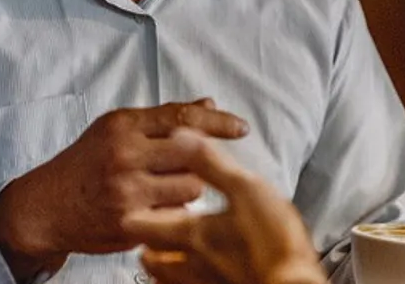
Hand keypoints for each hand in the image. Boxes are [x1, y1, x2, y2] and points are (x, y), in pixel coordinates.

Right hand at [0, 100, 249, 279]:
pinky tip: (155, 209)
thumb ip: (162, 119)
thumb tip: (208, 104)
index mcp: (122, 125)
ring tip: (166, 189)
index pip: (182, 116)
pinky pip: (175, 217)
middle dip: (202, 160)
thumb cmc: (85, 164)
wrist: (46, 206)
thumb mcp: (115, 130)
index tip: (240, 127)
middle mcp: (124, 155)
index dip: (218, 121)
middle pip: (193, 153)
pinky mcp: (129, 224)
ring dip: (189, 189)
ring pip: (190, 188)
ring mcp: (127, 191)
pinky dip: (174, 213)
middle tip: (193, 166)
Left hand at [122, 129, 326, 283]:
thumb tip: (180, 135)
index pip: (143, 226)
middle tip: (148, 228)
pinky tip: (191, 274)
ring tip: (166, 252)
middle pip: (151, 258)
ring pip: (164, 279)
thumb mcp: (246, 189)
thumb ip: (210, 163)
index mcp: (192, 233)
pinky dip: (179, 282)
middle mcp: (189, 264)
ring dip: (161, 264)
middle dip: (146, 243)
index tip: (130, 205)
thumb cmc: (274, 239)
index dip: (134, 214)